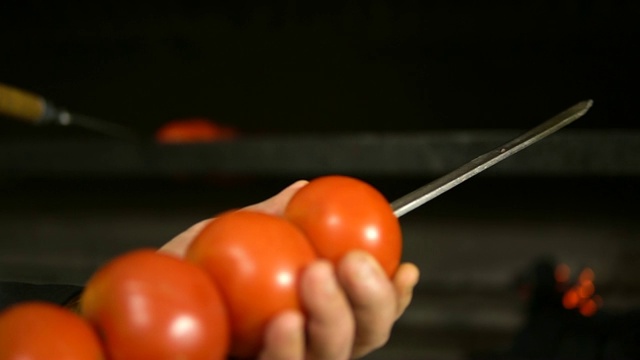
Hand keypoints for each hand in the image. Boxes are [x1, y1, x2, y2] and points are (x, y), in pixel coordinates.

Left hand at [160, 181, 419, 358]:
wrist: (126, 324)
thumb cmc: (178, 282)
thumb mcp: (221, 240)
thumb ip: (266, 219)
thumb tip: (304, 188)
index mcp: (308, 317)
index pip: (366, 313)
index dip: (394, 295)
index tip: (405, 267)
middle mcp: (303, 348)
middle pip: (362, 340)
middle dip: (371, 302)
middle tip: (351, 262)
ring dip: (332, 319)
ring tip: (316, 276)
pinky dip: (287, 350)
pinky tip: (283, 323)